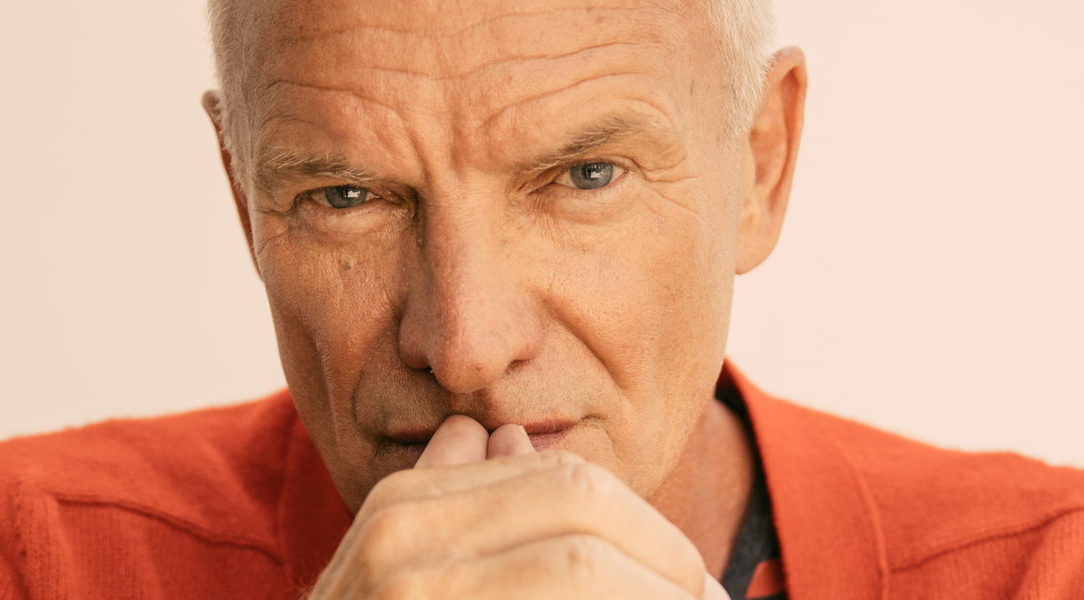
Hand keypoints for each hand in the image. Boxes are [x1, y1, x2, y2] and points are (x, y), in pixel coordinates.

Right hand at [306, 415, 728, 598]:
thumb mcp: (391, 571)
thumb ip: (450, 500)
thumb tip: (504, 436)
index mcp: (405, 510)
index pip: (567, 484)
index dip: (648, 530)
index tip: (692, 579)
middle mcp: (403, 544)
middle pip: (584, 512)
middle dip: (667, 560)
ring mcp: (417, 594)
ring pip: (580, 567)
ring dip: (655, 592)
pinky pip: (565, 595)